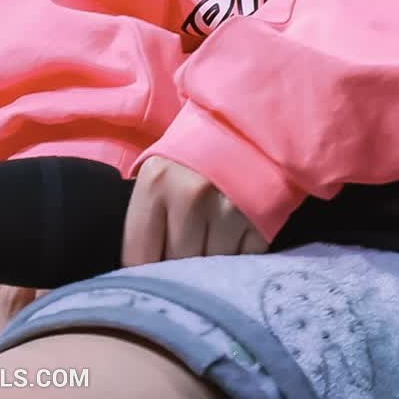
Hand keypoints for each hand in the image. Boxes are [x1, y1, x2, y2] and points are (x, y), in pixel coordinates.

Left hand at [121, 156, 270, 267]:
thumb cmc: (195, 154)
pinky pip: (241, 261)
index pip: (137, 257)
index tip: (151, 273)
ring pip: (208, 269)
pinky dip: (238, 257)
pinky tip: (235, 236)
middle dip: (178, 268)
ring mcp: (228, 208)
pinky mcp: (261, 218)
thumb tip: (138, 274)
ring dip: (209, 265)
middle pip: (174, 267)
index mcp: (156, 182)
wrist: (248, 124)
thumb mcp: (160, 172)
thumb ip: (147, 216)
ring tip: (212, 240)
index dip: (143, 273)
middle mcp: (190, 195)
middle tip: (185, 251)